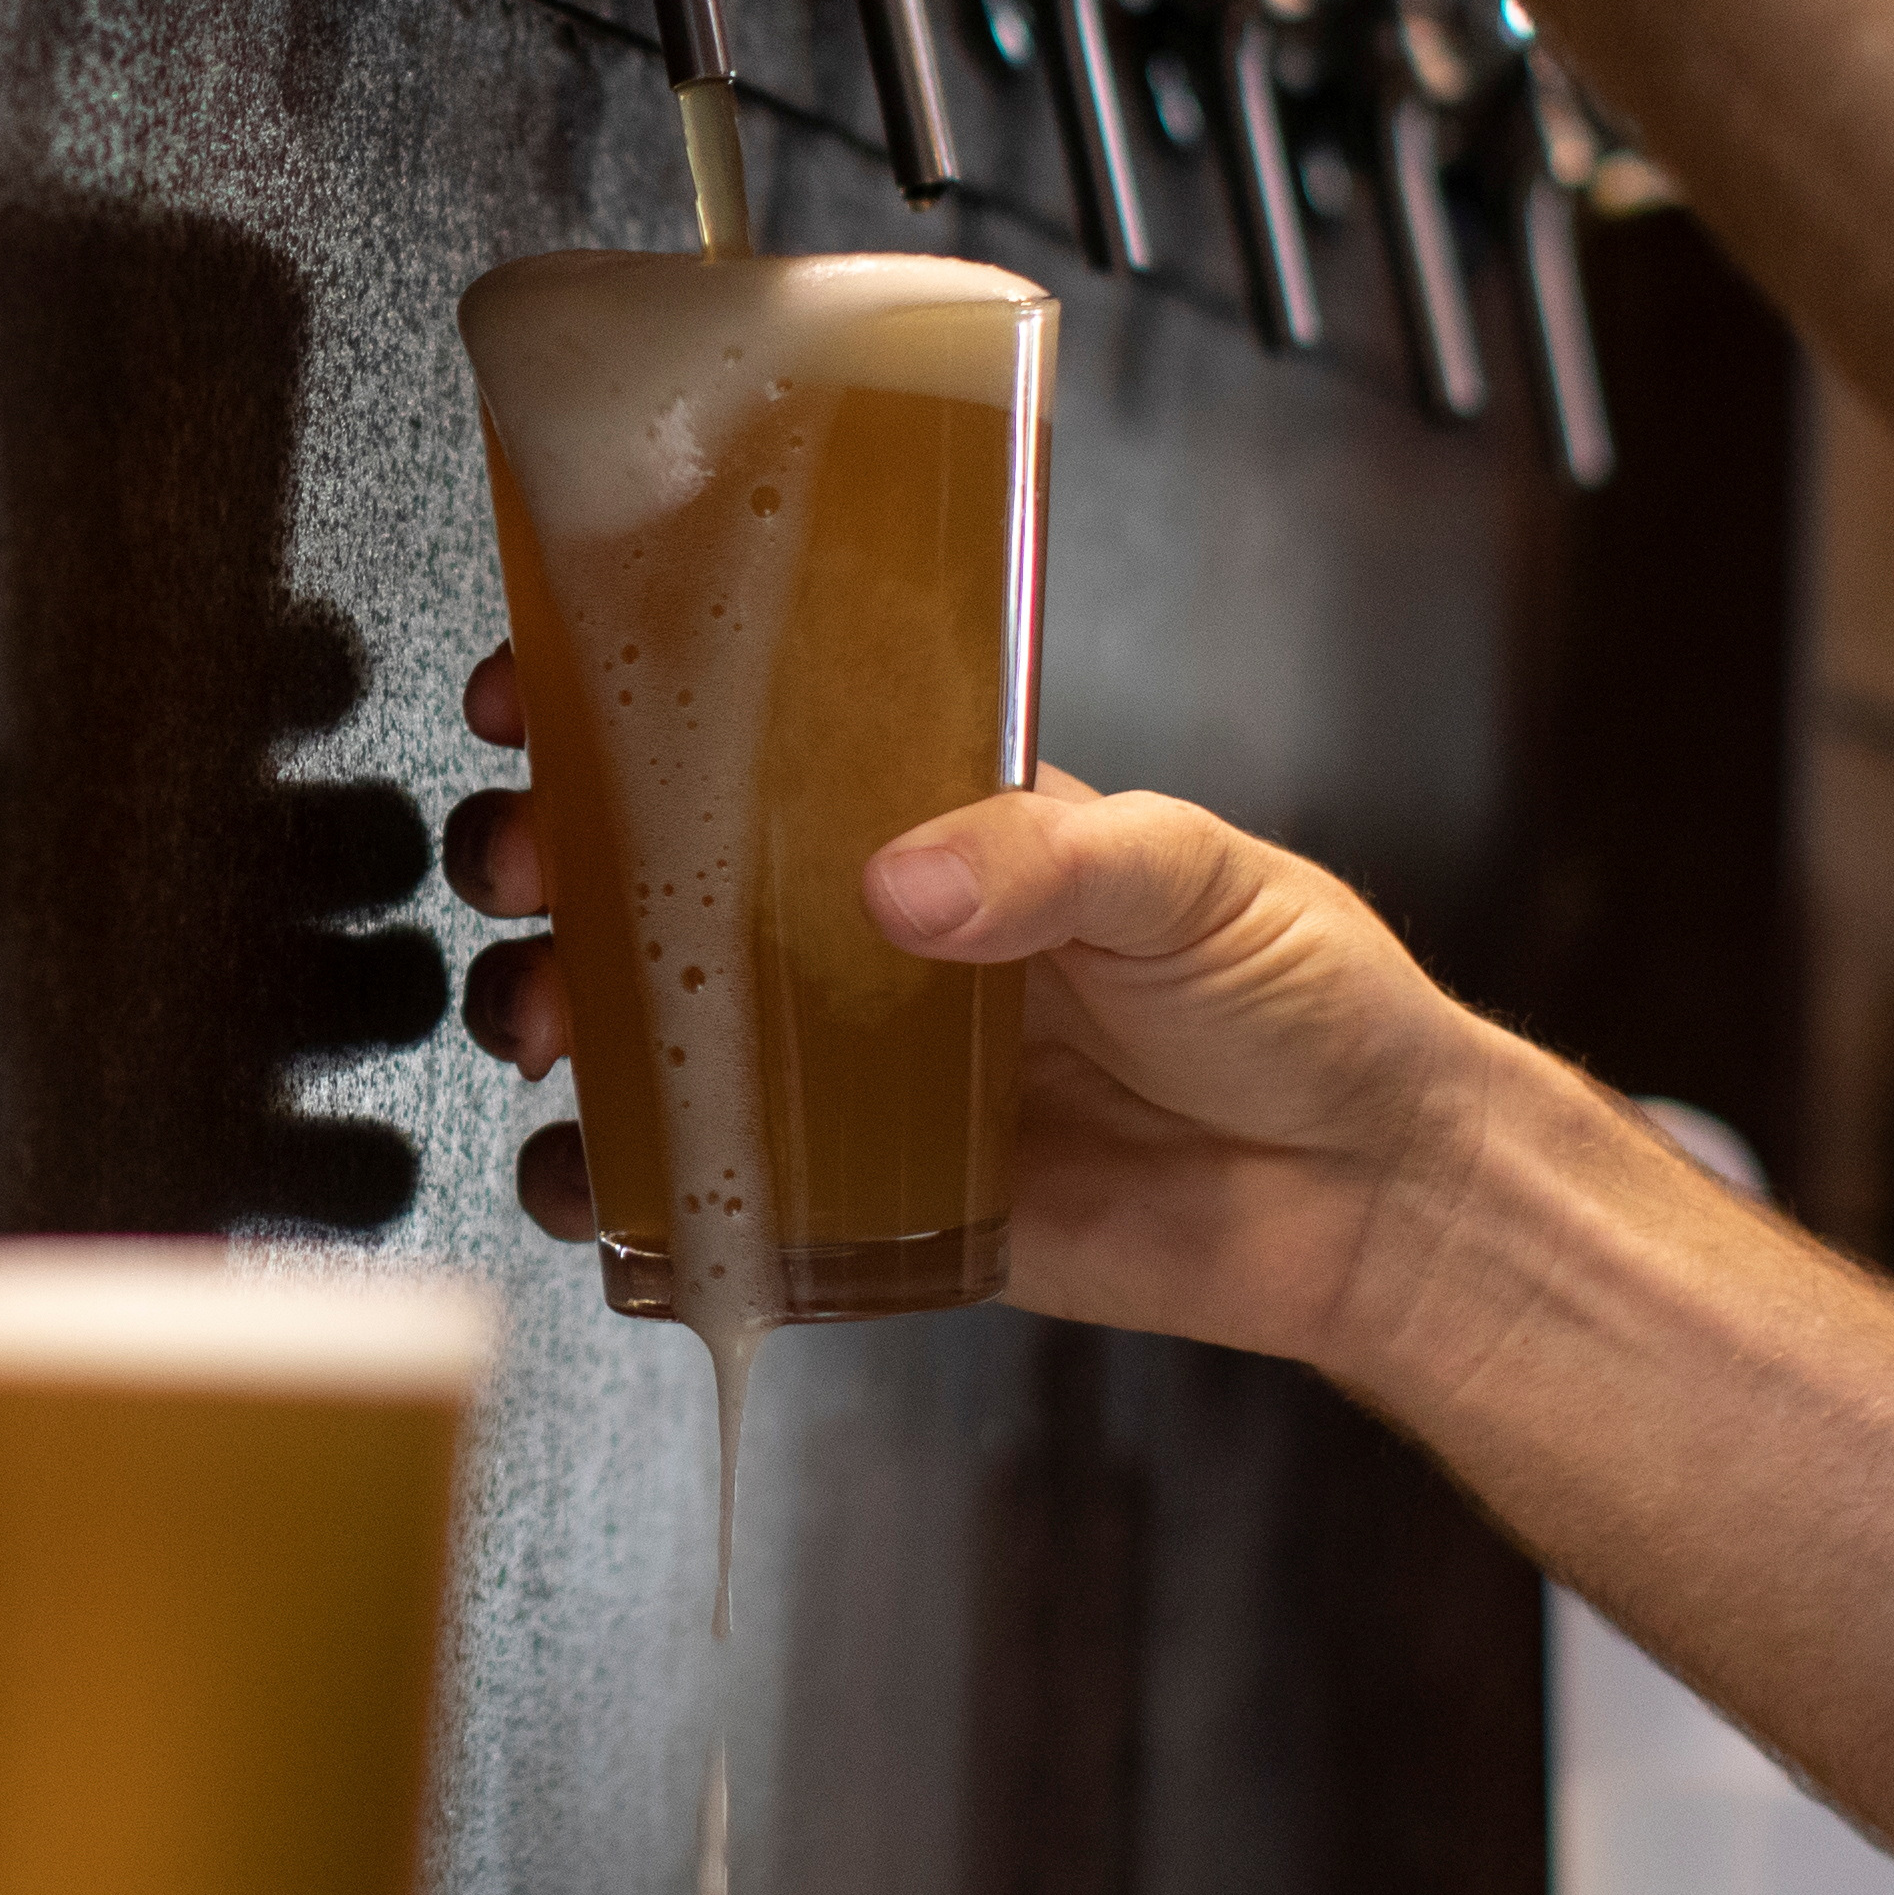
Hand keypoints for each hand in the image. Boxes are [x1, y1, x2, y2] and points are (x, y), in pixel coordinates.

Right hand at [456, 648, 1568, 1377]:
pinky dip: (620, 1189)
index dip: (624, 705)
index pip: (751, 737)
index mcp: (934, 820)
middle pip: (655, 877)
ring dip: (558, 1013)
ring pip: (651, 1025)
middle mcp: (866, 936)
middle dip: (550, 861)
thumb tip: (900, 876)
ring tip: (543, 1027)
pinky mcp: (858, 1202)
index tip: (535, 693)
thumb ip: (1053, 860)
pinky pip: (709, 1193)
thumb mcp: (1194, 876)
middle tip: (523, 870)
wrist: (1371, 1199)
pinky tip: (585, 1179)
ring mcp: (850, 1070)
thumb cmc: (1307, 1002)